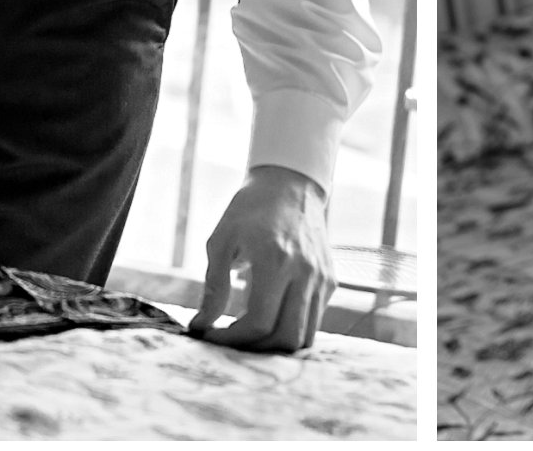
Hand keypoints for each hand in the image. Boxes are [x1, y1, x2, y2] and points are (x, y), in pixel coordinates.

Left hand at [189, 165, 331, 351]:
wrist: (290, 184)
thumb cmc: (249, 210)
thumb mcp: (221, 240)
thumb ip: (214, 286)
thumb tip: (202, 325)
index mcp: (276, 260)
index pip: (259, 322)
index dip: (231, 338)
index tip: (209, 335)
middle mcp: (305, 272)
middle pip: (285, 338)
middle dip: (254, 349)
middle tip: (230, 339)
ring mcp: (322, 278)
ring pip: (305, 336)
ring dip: (275, 344)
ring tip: (249, 334)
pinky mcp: (330, 281)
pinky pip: (313, 320)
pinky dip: (291, 328)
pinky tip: (269, 317)